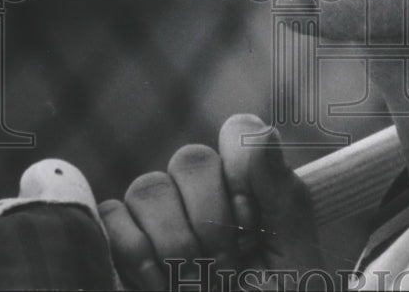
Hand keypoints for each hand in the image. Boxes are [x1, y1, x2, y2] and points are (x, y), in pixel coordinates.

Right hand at [99, 114, 323, 290]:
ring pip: (149, 187)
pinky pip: (112, 218)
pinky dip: (135, 255)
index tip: (253, 220)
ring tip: (196, 286)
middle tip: (228, 268)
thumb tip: (261, 132)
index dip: (242, 168)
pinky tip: (159, 289)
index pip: (239, 133)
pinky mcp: (120, 247)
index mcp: (253, 193)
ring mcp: (159, 220)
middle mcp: (205, 197)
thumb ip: (283, 195)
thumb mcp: (295, 264)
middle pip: (191, 158)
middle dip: (211, 217)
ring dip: (176, 243)